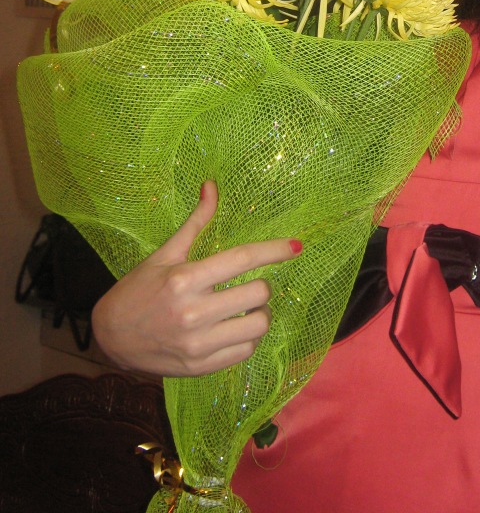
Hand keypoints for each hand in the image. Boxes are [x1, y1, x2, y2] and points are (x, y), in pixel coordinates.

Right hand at [91, 181, 301, 376]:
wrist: (109, 338)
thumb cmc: (138, 289)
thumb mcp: (165, 254)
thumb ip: (195, 223)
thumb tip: (212, 186)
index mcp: (185, 279)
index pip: (242, 259)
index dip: (274, 250)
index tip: (295, 247)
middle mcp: (193, 312)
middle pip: (258, 294)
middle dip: (262, 285)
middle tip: (251, 285)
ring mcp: (198, 343)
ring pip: (258, 326)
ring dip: (260, 313)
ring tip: (246, 308)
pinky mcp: (200, 367)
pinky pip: (245, 351)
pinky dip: (248, 338)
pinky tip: (235, 329)